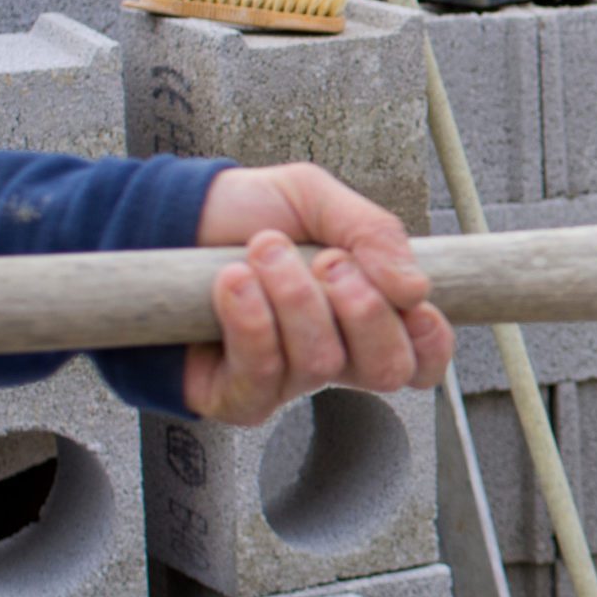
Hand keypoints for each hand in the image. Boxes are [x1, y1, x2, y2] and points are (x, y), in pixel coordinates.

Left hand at [183, 164, 455, 425]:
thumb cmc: (245, 214)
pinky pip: (263, 376)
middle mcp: (333, 355)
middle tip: (326, 261)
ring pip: (321, 363)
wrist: (165, 221)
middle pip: (386, 370)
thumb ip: (375, 232)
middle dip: (362, 308)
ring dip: (293, 297)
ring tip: (262, 252)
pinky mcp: (237, 397)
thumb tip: (416, 289)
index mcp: (364, 316)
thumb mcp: (316, 199)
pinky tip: (231, 282)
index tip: (412, 300)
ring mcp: (286, 382)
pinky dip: (252, 322)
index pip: (422, 358)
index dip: (431, 339)